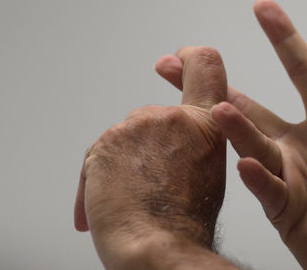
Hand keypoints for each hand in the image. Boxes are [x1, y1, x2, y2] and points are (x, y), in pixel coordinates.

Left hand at [74, 47, 229, 269]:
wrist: (158, 247)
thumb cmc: (186, 223)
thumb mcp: (209, 171)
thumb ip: (195, 143)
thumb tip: (176, 146)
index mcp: (206, 124)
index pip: (205, 67)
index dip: (190, 57)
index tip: (178, 58)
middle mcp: (172, 117)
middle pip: (151, 119)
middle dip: (145, 148)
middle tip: (153, 185)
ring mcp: (136, 128)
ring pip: (123, 141)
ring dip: (122, 168)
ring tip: (135, 202)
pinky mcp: (105, 144)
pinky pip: (96, 160)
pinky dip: (97, 184)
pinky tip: (109, 207)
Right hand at [158, 0, 306, 269]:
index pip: (306, 70)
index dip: (285, 38)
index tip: (263, 7)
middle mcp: (305, 145)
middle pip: (255, 103)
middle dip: (220, 81)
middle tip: (184, 60)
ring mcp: (292, 177)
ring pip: (254, 142)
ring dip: (235, 125)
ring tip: (214, 107)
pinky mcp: (287, 211)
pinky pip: (267, 188)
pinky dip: (255, 175)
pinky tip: (246, 161)